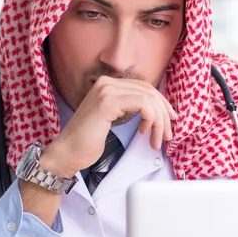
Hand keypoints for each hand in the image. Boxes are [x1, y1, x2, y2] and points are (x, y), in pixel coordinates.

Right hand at [41, 77, 177, 176]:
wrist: (67, 153)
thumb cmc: (88, 141)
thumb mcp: (114, 119)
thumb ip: (129, 109)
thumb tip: (156, 111)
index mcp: (108, 84)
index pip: (144, 87)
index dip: (161, 103)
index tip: (170, 120)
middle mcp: (107, 83)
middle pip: (149, 91)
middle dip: (164, 114)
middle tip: (168, 134)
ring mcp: (106, 91)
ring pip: (148, 99)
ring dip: (159, 121)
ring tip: (157, 139)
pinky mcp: (108, 102)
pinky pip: (142, 104)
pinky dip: (151, 119)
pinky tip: (144, 132)